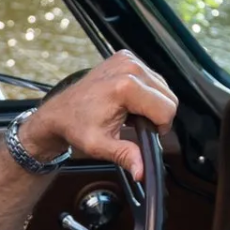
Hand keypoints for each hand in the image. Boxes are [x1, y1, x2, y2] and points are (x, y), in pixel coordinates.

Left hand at [18, 51, 178, 180]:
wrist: (60, 112)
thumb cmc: (76, 126)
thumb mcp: (100, 146)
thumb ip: (125, 156)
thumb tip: (142, 172)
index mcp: (125, 87)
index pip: (166, 109)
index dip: (160, 128)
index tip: (146, 135)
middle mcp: (129, 67)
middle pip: (168, 97)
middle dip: (158, 115)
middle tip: (137, 125)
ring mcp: (127, 59)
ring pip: (163, 87)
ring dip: (153, 103)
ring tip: (131, 114)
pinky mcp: (126, 57)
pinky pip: (152, 78)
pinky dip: (146, 92)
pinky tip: (129, 101)